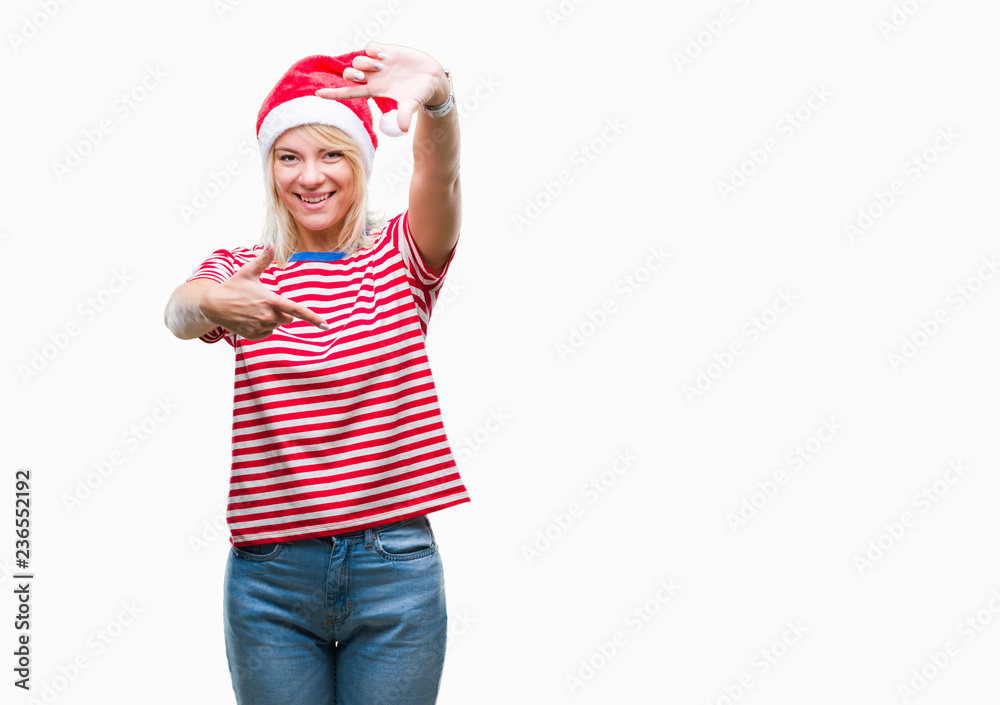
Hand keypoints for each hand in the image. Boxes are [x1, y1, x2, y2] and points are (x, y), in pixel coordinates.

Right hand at [199, 241, 329, 340]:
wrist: (212, 305)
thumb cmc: (233, 287)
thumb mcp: (248, 271)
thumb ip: (263, 258)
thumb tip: (270, 242)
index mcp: (270, 300)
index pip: (296, 310)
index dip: (313, 318)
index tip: (326, 324)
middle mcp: (267, 316)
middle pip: (288, 318)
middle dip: (281, 312)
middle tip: (264, 303)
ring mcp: (260, 327)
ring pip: (276, 325)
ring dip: (271, 319)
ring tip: (253, 310)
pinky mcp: (253, 336)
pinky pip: (267, 333)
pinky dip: (263, 327)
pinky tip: (250, 318)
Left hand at [315, 41, 448, 133]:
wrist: (432, 79)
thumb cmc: (420, 94)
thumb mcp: (412, 105)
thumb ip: (405, 115)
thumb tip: (403, 129)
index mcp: (375, 91)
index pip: (349, 92)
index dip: (333, 93)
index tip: (318, 94)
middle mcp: (373, 77)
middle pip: (350, 74)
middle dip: (352, 74)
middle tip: (364, 76)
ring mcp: (379, 64)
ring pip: (359, 60)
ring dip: (365, 62)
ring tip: (382, 65)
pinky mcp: (386, 51)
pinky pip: (370, 47)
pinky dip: (372, 50)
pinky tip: (384, 55)